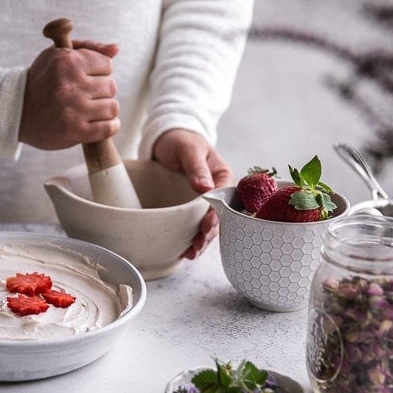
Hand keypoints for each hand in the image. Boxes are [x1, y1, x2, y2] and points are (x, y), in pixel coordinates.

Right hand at [19, 40, 119, 150]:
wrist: (15, 112)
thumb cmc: (40, 80)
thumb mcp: (57, 55)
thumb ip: (89, 48)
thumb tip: (116, 48)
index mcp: (67, 62)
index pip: (106, 65)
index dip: (99, 71)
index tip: (88, 78)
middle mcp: (71, 85)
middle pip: (110, 86)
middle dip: (101, 90)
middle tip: (87, 95)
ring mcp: (73, 110)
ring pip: (112, 107)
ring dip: (105, 108)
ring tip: (92, 108)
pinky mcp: (75, 131)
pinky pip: (108, 128)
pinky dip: (111, 125)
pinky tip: (101, 122)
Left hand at [151, 129, 232, 259]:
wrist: (166, 139)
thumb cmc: (181, 140)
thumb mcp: (189, 149)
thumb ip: (197, 167)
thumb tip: (205, 188)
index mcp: (222, 177)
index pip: (226, 200)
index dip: (217, 215)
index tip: (207, 226)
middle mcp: (217, 192)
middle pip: (219, 218)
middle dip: (210, 233)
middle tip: (197, 245)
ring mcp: (204, 202)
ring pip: (208, 225)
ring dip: (202, 240)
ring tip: (191, 253)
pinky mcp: (190, 208)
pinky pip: (194, 225)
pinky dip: (192, 238)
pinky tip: (185, 250)